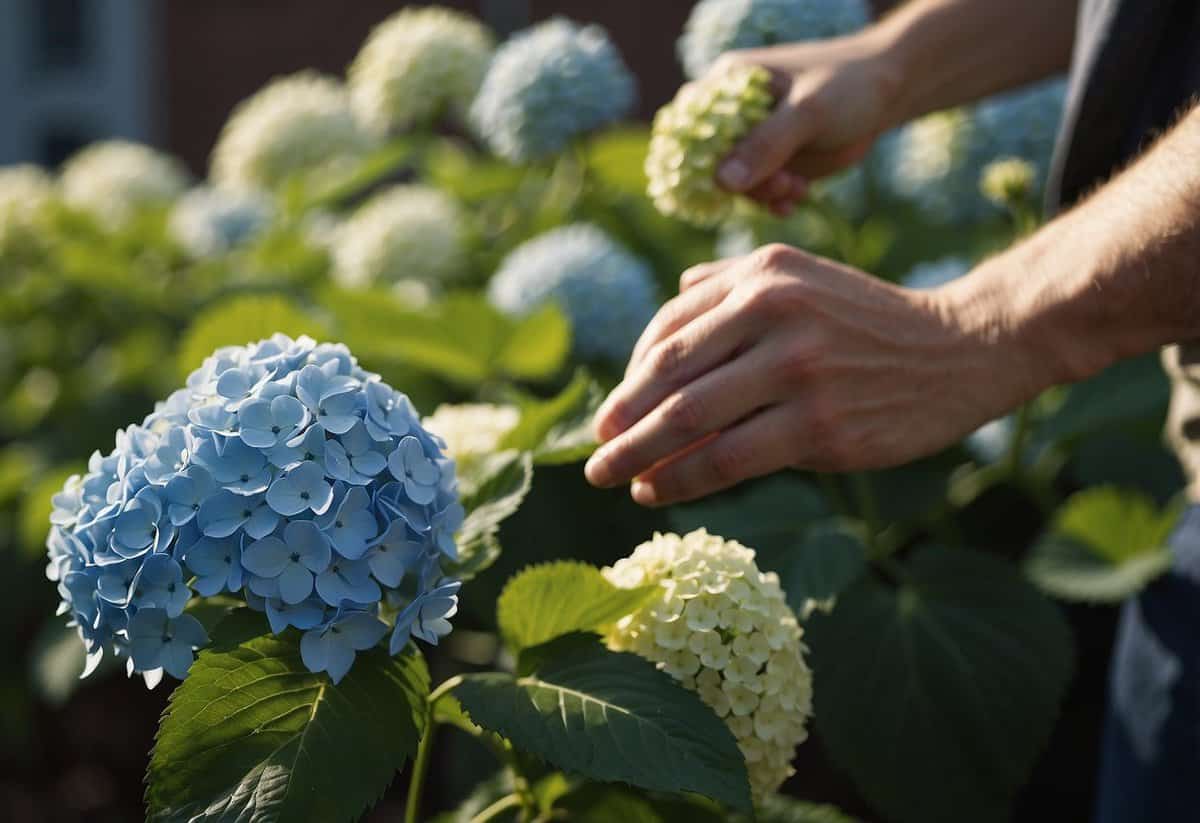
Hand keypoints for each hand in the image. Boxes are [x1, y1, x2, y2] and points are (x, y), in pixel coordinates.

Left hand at [584, 245, 1044, 506]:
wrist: (959, 349)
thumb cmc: (869, 320)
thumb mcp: (803, 276)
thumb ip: (732, 281)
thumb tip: (672, 296)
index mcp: (762, 275)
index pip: (668, 331)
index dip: (628, 377)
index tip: (612, 412)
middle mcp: (773, 312)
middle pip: (668, 376)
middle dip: (620, 420)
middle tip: (593, 451)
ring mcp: (797, 370)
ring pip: (690, 420)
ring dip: (638, 455)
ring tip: (611, 477)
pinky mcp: (819, 427)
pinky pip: (727, 459)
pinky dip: (681, 479)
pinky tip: (657, 491)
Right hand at [710, 31, 901, 214]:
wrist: (889, 92)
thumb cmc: (848, 85)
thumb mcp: (807, 112)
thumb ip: (766, 145)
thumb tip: (722, 181)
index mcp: (728, 84)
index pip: (690, 127)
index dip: (698, 160)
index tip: (726, 183)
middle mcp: (733, 113)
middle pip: (712, 161)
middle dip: (742, 182)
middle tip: (781, 186)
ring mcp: (753, 139)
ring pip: (736, 182)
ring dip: (762, 193)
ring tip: (796, 189)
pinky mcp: (772, 161)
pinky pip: (758, 191)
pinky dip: (773, 201)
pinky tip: (794, 202)